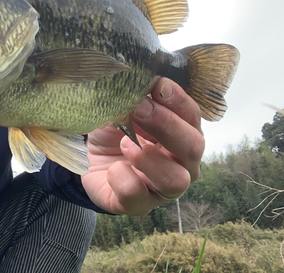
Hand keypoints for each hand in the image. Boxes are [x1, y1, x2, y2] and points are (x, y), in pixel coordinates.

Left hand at [82, 78, 203, 214]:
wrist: (90, 159)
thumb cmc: (115, 131)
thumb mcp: (122, 108)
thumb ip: (135, 97)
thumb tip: (138, 80)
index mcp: (183, 134)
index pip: (193, 116)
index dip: (178, 100)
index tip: (158, 84)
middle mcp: (182, 164)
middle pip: (193, 147)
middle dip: (166, 124)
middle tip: (139, 109)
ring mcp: (163, 189)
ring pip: (175, 181)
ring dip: (150, 157)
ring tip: (125, 144)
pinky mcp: (139, 206)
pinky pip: (138, 197)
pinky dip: (122, 179)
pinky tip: (112, 168)